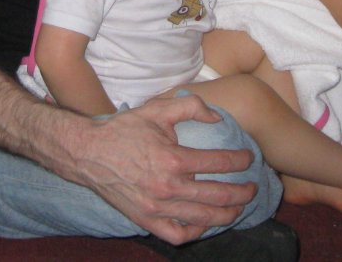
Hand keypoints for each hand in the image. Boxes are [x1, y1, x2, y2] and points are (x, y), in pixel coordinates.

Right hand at [70, 92, 257, 244]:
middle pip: (218, 196)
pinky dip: (195, 232)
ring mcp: (157, 208)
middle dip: (243, 192)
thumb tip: (217, 118)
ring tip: (238, 207)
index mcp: (173, 159)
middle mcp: (168, 187)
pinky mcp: (145, 221)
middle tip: (253, 187)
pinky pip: (177, 234)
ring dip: (227, 214)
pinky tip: (205, 222)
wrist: (88, 152)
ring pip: (203, 218)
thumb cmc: (123, 129)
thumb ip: (191, 106)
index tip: (249, 158)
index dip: (241, 161)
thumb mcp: (157, 108)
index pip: (220, 163)